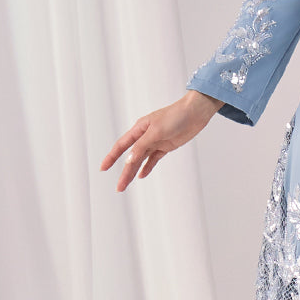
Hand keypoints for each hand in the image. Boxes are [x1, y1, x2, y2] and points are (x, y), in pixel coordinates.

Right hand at [100, 90, 220, 191]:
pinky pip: (153, 159)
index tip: (103, 168)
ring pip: (141, 159)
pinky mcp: (166, 146)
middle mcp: (145, 136)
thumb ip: (142, 146)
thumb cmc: (176, 116)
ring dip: (134, 171)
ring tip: (126, 184)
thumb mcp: (156, 131)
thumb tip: (129, 160)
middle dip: (125, 172)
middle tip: (119, 186)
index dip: (111, 157)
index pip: (121, 145)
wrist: (196, 113)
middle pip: (131, 157)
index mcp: (139, 129)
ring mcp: (155, 141)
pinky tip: (142, 175)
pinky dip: (147, 167)